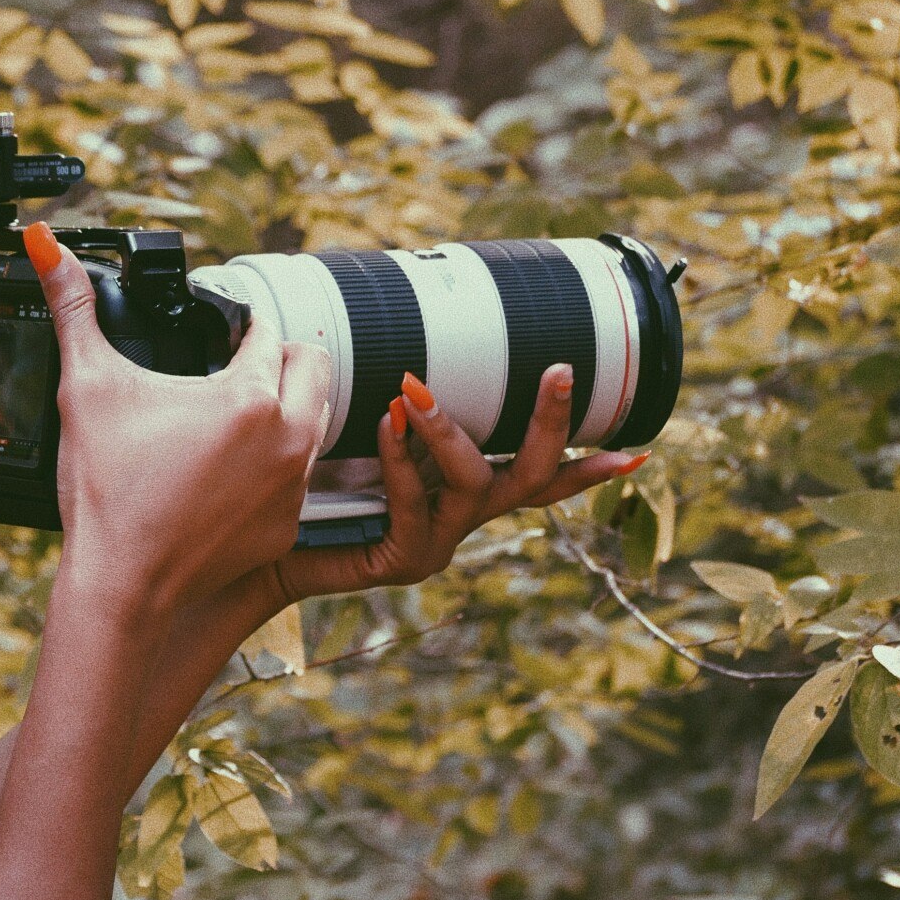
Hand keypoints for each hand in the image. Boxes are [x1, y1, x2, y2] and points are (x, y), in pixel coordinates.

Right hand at [24, 222, 331, 618]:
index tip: (218, 329)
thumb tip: (43, 242)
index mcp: (250, 394)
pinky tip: (229, 473)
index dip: (238, 322)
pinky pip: (298, 480)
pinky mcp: (286, 528)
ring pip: (315, 421)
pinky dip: (273, 468)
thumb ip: (71, 306)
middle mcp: (287, 438)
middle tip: (234, 365)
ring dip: (286, 408)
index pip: (266, 330)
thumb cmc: (105, 489)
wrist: (120, 583)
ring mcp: (292, 488)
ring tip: (234, 414)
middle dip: (278, 358)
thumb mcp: (86, 384)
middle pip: (312, 366)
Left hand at [273, 363, 647, 601]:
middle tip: (560, 370)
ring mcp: (437, 544)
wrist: (258, 551)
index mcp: (464, 491)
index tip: (641, 448)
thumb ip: (392, 401)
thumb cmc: (308, 487)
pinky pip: (415, 506)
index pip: (540, 476)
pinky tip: (388, 426)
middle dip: (552, 425)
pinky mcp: (401, 561)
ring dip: (451, 433)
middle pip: (533, 479)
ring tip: (417, 391)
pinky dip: (403, 462)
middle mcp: (461, 519)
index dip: (590, 465)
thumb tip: (397, 337)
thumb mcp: (358, 435)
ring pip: (477, 487)